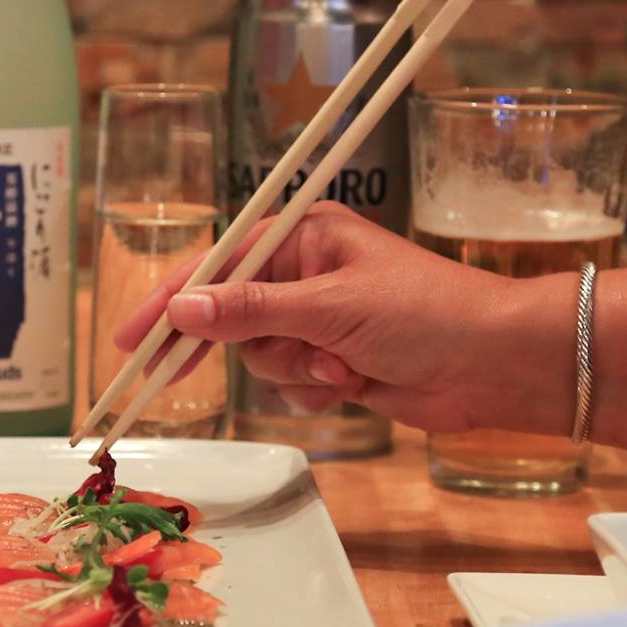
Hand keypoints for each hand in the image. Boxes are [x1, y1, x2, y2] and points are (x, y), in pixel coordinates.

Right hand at [115, 202, 537, 433]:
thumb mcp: (330, 307)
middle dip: (240, 345)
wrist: (496, 365)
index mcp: (302, 237)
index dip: (168, 302)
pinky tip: (356, 383)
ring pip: (260, 357)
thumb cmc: (427, 313)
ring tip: (343, 366)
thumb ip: (249, 311)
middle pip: (229, 316)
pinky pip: (291, 384)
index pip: (216, 265)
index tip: (129, 340)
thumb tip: (182, 310)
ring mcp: (320, 321)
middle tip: (163, 379)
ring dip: (295, 370)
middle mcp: (305, 275)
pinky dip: (316, 390)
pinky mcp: (336, 362)